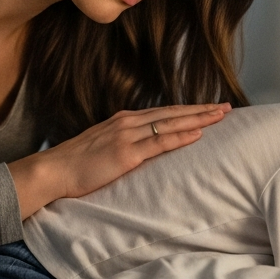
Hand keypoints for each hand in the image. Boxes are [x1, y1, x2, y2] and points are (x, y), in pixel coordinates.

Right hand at [8, 102, 230, 217]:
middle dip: (201, 109)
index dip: (187, 110)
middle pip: (172, 113)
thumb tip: (138, 152)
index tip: (208, 108)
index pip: (162, 112)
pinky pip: (160, 143)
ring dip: (198, 119)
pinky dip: (181, 136)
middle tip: (226, 107)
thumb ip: (121, 145)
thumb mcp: (101, 148)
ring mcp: (127, 136)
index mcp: (122, 121)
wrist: (53, 171)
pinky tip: (199, 133)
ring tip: (221, 116)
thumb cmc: (74, 165)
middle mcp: (127, 123)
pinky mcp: (126, 154)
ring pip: (171, 123)